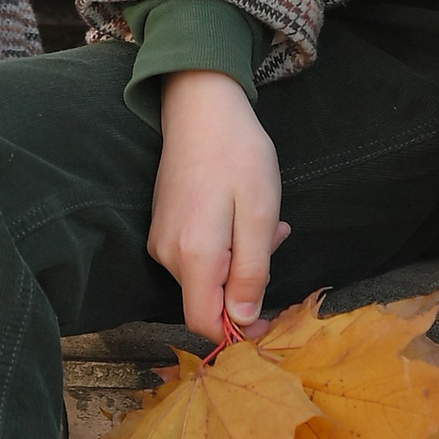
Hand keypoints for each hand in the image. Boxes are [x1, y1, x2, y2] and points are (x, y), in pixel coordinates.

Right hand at [147, 71, 288, 341]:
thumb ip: (251, 272)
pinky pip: (197, 256)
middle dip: (246, 284)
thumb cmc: (237, 155)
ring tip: (263, 217)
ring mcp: (161, 240)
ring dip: (240, 259)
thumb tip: (244, 321)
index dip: (238, 332)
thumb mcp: (258, 214)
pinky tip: (242, 211)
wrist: (200, 106)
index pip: (205, 323)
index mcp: (193, 255)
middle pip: (208, 299)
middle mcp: (168, 254)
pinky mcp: (164, 226)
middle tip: (276, 237)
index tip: (271, 319)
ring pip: (206, 276)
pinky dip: (226, 245)